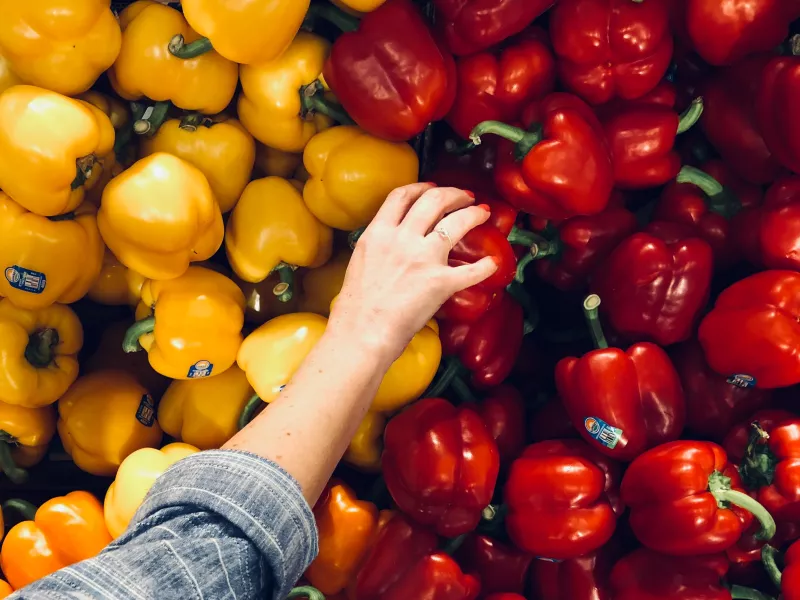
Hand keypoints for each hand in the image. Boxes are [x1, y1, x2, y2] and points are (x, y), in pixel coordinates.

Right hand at [329, 182, 497, 360]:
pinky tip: (493, 263)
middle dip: (455, 194)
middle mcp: (402, 239)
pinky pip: (472, 270)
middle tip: (466, 197)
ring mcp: (423, 258)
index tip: (433, 187)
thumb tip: (391, 243)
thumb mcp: (360, 261)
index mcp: (378, 233)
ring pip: (457, 222)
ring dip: (474, 214)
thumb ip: (378, 245)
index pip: (402, 196)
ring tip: (483, 213)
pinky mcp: (440, 282)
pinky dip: (486, 267)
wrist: (362, 332)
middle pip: (434, 200)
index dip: (422, 187)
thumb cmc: (356, 307)